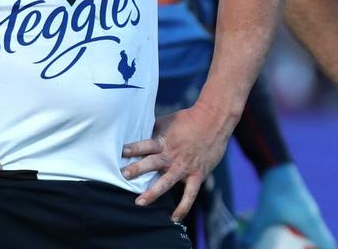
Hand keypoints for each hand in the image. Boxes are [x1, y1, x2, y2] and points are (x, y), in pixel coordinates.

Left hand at [122, 102, 233, 220]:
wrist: (215, 120)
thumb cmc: (189, 119)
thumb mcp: (168, 121)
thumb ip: (153, 130)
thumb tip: (135, 131)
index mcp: (164, 141)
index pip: (146, 145)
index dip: (133, 148)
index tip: (122, 152)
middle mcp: (172, 154)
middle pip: (152, 163)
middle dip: (137, 169)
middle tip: (123, 176)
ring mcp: (185, 166)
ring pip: (167, 181)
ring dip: (153, 192)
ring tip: (139, 202)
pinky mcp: (197, 174)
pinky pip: (190, 194)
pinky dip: (183, 207)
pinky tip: (174, 218)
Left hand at [240, 164, 336, 248]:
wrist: (279, 170)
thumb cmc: (275, 193)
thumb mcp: (263, 215)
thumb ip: (254, 233)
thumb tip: (244, 246)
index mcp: (311, 223)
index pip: (328, 243)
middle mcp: (314, 218)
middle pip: (324, 240)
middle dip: (317, 248)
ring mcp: (310, 212)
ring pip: (316, 232)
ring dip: (310, 242)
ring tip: (297, 246)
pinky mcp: (303, 208)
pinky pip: (309, 226)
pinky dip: (304, 234)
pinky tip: (289, 235)